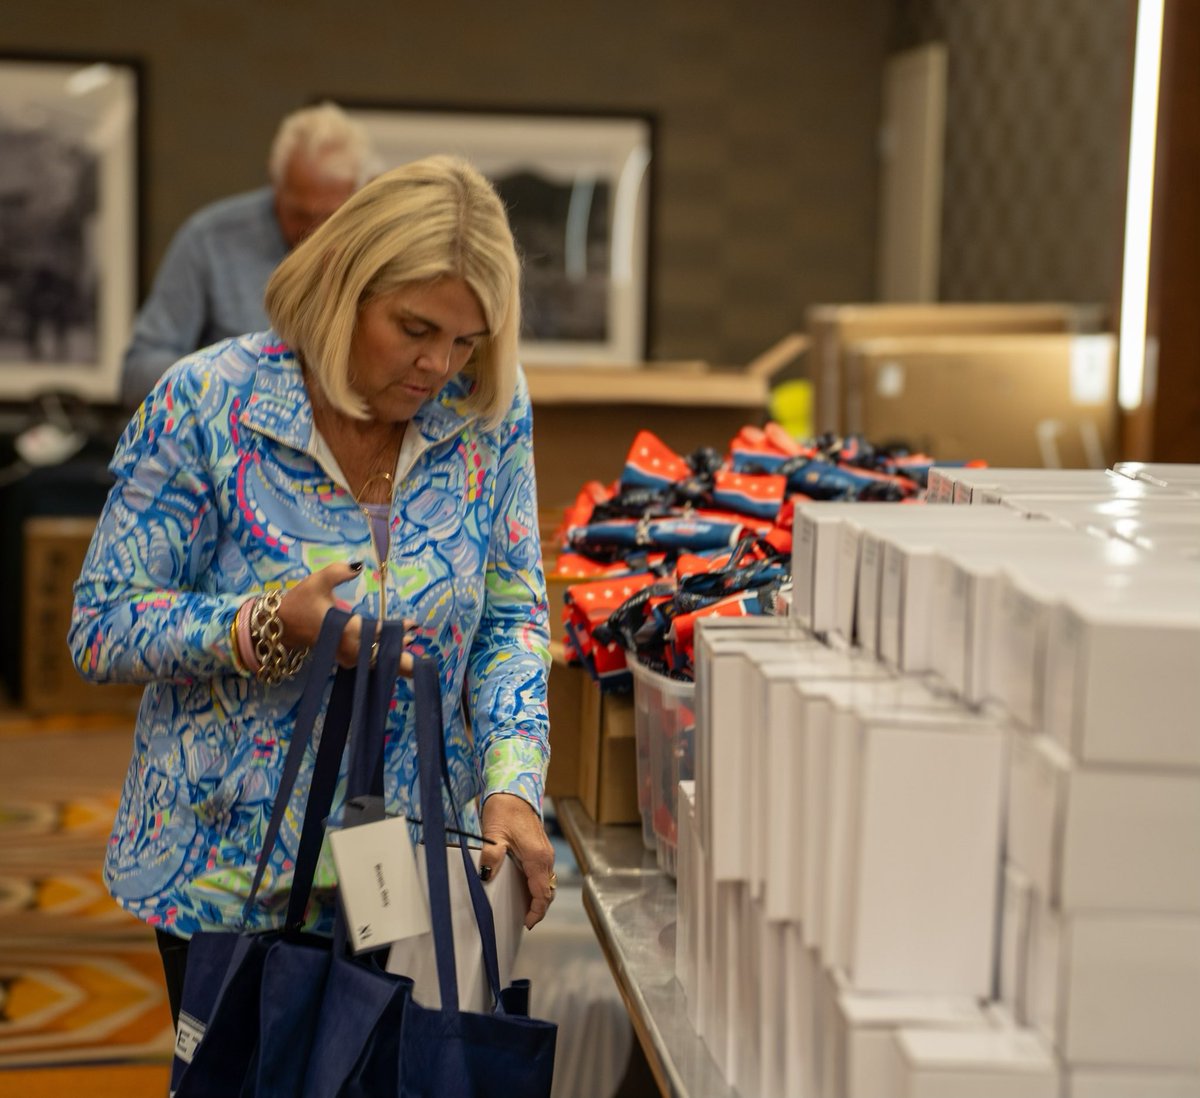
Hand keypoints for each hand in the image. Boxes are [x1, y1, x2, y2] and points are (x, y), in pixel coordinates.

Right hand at [275, 561, 414, 673]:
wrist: (280, 625)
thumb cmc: (300, 602)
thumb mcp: (317, 581)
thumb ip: (338, 572)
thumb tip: (359, 566)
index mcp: (344, 629)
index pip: (376, 632)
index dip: (396, 630)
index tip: (412, 626)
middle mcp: (346, 646)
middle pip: (379, 655)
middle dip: (400, 654)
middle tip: (417, 646)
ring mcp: (344, 656)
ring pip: (373, 661)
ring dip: (392, 658)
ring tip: (410, 646)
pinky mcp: (341, 657)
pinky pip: (366, 662)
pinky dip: (380, 659)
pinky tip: (393, 653)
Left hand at [479, 792, 555, 929]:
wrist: (514, 790)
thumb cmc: (505, 810)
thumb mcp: (494, 834)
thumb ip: (491, 856)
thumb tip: (485, 877)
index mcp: (537, 857)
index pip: (543, 893)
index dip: (537, 911)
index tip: (527, 923)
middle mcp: (545, 857)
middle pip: (548, 890)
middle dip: (539, 907)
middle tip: (525, 920)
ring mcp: (545, 852)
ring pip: (546, 882)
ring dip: (538, 896)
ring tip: (523, 909)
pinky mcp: (540, 848)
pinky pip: (543, 873)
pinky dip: (537, 885)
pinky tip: (523, 889)